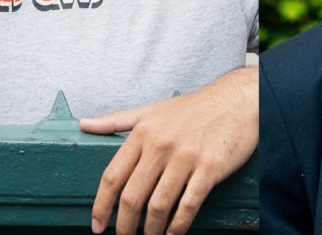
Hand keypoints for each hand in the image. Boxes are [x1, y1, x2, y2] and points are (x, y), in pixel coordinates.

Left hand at [81, 66, 257, 234]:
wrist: (237, 100)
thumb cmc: (194, 107)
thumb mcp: (152, 109)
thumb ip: (117, 120)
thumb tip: (84, 124)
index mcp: (144, 132)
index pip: (113, 176)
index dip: (101, 206)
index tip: (97, 225)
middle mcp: (161, 145)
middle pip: (133, 196)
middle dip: (125, 226)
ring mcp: (186, 157)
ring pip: (158, 205)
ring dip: (151, 231)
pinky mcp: (210, 168)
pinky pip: (189, 205)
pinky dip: (178, 226)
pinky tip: (173, 234)